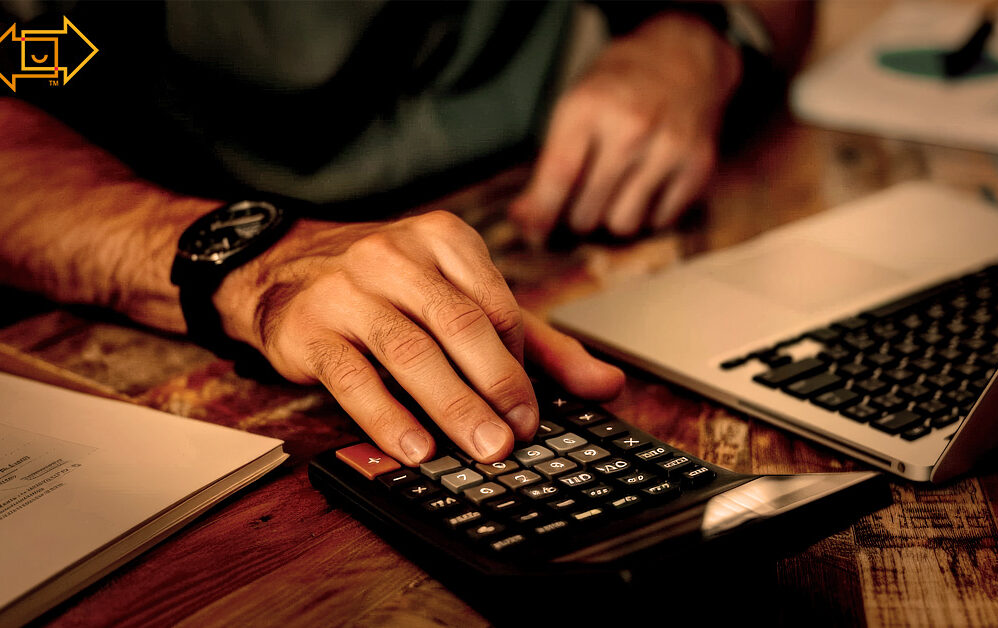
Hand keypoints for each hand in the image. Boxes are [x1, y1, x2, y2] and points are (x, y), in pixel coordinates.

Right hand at [214, 212, 623, 464]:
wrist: (285, 267)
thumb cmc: (389, 286)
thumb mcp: (460, 296)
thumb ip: (535, 339)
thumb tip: (606, 384)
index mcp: (442, 238)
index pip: (496, 304)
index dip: (518, 362)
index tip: (533, 412)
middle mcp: (395, 254)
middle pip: (459, 325)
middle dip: (498, 385)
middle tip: (519, 436)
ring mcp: (348, 288)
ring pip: (410, 351)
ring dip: (452, 406)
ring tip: (483, 447)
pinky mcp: (309, 327)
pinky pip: (353, 376)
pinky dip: (387, 417)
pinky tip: (415, 448)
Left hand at [509, 12, 741, 241]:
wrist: (683, 56)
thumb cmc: (616, 88)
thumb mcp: (575, 106)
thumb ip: (549, 164)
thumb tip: (525, 221)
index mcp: (589, 106)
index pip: (559, 176)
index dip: (541, 214)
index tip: (532, 233)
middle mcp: (631, 126)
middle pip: (587, 211)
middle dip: (576, 216)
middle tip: (581, 199)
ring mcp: (668, 147)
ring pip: (623, 224)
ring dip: (612, 218)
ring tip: (613, 193)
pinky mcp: (697, 165)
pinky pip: (659, 221)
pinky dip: (647, 214)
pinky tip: (645, 187)